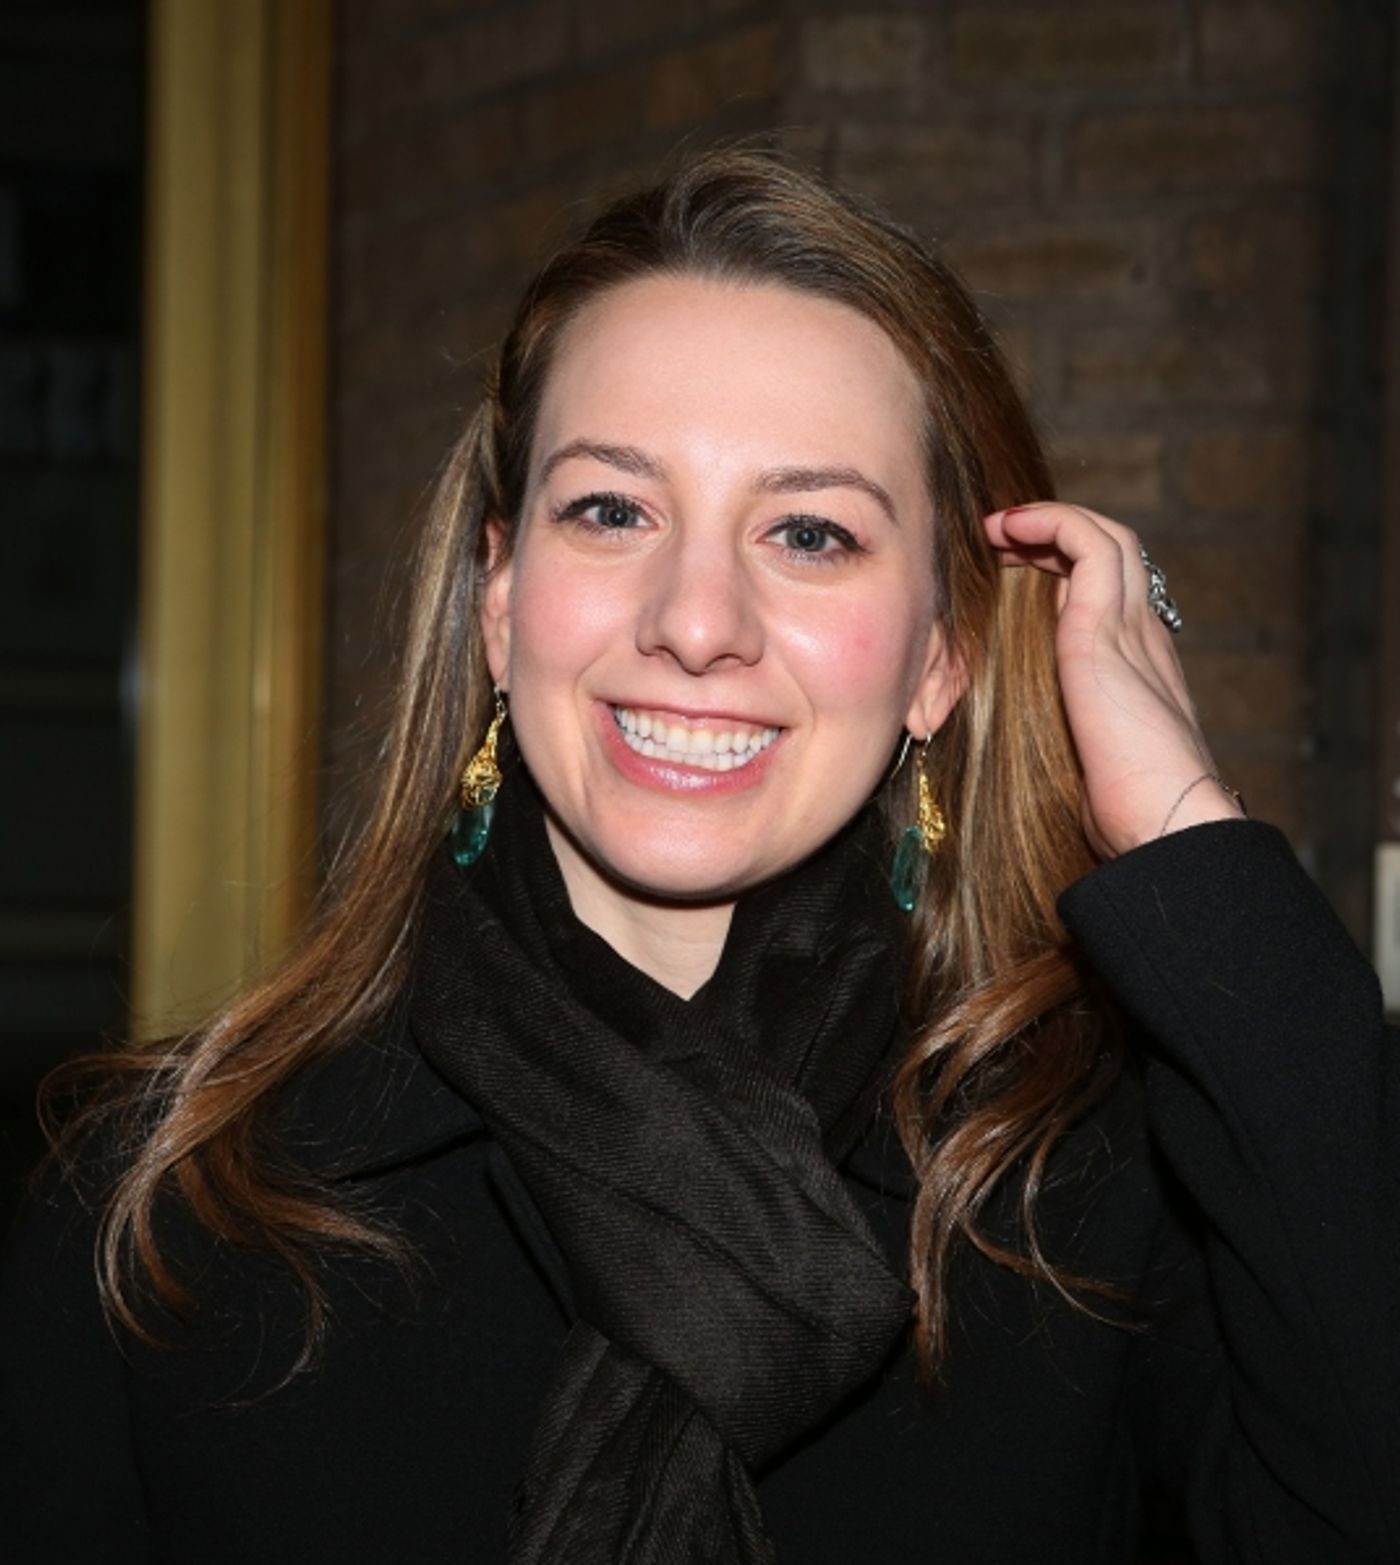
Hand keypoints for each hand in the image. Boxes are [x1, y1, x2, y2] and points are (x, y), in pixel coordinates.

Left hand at [983, 502, 1243, 857]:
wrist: (1163, 823)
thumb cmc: (1123, 815)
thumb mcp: (1087, 763)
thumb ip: (1069, 739)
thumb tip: (1025, 750)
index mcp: (1142, 670)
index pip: (1115, 597)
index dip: (1067, 574)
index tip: (1019, 574)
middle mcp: (1144, 640)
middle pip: (1116, 556)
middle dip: (1058, 538)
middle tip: (1004, 541)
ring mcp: (1132, 630)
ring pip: (1109, 539)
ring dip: (1050, 522)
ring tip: (1000, 527)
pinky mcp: (1106, 629)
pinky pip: (1089, 545)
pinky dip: (1051, 523)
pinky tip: (1011, 530)